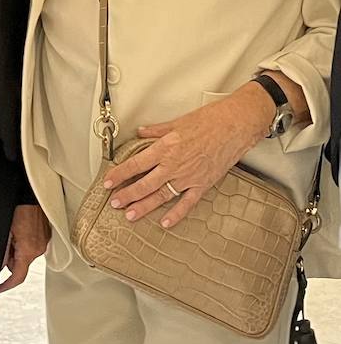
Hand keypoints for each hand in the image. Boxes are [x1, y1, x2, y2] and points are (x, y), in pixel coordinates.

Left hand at [0, 204, 50, 293]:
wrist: (33, 196)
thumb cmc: (20, 210)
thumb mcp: (7, 232)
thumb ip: (3, 252)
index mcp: (28, 251)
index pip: (17, 277)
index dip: (6, 286)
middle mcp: (38, 251)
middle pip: (20, 266)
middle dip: (10, 259)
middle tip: (6, 243)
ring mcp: (43, 245)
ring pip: (25, 256)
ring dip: (17, 251)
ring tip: (13, 233)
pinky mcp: (45, 239)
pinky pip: (31, 248)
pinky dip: (24, 245)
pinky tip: (20, 231)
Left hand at [103, 84, 275, 227]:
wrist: (235, 126)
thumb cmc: (209, 121)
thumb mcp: (177, 122)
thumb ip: (156, 130)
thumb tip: (141, 133)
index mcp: (165, 148)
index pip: (135, 164)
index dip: (119, 174)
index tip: (108, 182)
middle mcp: (174, 165)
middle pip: (144, 184)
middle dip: (127, 194)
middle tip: (114, 203)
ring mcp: (188, 177)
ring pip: (161, 196)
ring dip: (144, 206)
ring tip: (130, 215)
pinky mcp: (203, 184)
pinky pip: (187, 203)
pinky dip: (176, 215)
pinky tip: (165, 223)